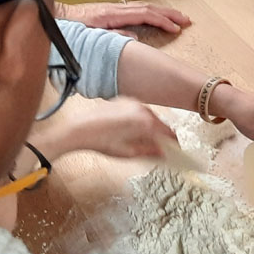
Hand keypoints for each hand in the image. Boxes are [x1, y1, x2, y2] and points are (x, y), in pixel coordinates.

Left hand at [37, 98, 177, 159]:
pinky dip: (138, 120)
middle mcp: (142, 108)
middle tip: (158, 148)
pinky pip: (138, 110)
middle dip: (159, 135)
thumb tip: (163, 154)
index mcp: (146, 122)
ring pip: (148, 116)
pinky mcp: (123, 100)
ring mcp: (132, 102)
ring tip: (141, 140)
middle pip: (159, 123)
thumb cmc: (100, 141)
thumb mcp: (128, 152)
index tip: (175, 148)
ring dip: (148, 127)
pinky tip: (129, 130)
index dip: (172, 142)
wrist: (78, 129)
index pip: (168, 132)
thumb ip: (149, 151)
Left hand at [55, 0, 190, 35]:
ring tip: (177, 17)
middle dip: (169, 13)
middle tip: (186, 20)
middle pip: (148, 8)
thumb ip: (112, 38)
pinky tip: (156, 17)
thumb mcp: (90, 38)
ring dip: (162, 11)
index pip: (144, 15)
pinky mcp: (110, 11)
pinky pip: (137, 9)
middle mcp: (115, 8)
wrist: (53, 19)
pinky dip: (151, 12)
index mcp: (112, 14)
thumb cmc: (69, 31)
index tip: (176, 28)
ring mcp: (113, 8)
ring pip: (144, 7)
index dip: (162, 20)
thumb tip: (135, 38)